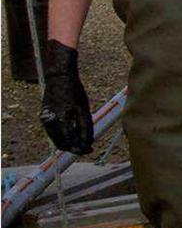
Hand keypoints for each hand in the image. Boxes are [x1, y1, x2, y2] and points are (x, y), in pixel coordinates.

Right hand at [39, 40, 92, 154]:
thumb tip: (87, 143)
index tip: (90, 149)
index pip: (68, 144)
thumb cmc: (74, 91)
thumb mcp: (84, 109)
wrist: (59, 77)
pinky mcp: (44, 118)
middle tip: (87, 147)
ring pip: (56, 140)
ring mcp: (44, 121)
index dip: (80, 149)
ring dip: (69, 143)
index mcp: (59, 121)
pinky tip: (74, 132)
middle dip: (74, 148)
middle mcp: (49, 123)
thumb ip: (85, 128)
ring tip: (82, 140)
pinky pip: (54, 132)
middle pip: (61, 144)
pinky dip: (63, 136)